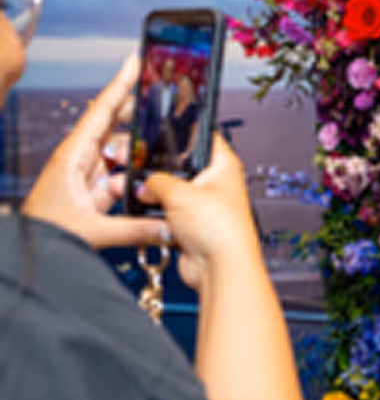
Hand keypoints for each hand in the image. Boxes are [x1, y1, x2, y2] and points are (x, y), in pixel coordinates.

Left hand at [22, 56, 168, 249]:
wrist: (29, 254)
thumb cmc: (44, 236)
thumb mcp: (93, 232)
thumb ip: (136, 229)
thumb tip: (171, 225)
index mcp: (73, 156)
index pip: (102, 111)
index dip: (121, 84)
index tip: (136, 60)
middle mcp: (81, 160)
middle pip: (116, 125)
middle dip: (140, 114)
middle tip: (165, 100)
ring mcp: (88, 176)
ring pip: (124, 154)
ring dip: (143, 155)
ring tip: (166, 152)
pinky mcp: (94, 193)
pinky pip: (124, 177)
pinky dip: (139, 178)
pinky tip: (154, 182)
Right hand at [140, 134, 261, 293]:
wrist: (219, 268)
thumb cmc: (220, 229)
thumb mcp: (178, 192)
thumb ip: (155, 181)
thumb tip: (144, 183)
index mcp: (224, 165)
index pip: (204, 137)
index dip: (181, 133)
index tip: (158, 132)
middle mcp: (216, 184)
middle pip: (181, 166)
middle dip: (157, 170)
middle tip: (136, 166)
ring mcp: (204, 207)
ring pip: (171, 193)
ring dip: (153, 195)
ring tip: (135, 192)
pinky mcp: (192, 227)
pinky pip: (168, 215)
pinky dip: (156, 215)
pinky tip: (143, 213)